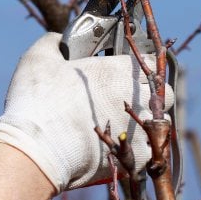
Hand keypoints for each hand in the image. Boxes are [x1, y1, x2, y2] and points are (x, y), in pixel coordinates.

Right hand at [0, 32, 173, 192]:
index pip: (152, 61)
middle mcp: (136, 99)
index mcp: (119, 71)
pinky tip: (123, 149)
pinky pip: (150, 153)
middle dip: (153, 95)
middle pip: (164, 94)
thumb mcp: (38, 58)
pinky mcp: (134, 160)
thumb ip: (54, 42)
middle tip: (130, 99)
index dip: (142, 66)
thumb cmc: (38, 101)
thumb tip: (60, 39)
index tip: (129, 71)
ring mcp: (138, 131)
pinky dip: (140, 151)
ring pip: (160, 125)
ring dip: (149, 123)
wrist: (36, 151)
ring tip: (127, 126)